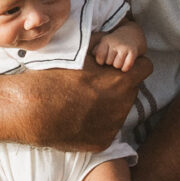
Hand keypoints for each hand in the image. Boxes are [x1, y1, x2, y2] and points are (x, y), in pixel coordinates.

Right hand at [4, 51, 152, 150]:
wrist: (34, 109)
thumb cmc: (56, 75)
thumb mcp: (83, 51)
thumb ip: (106, 44)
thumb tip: (116, 37)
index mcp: (123, 80)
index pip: (145, 67)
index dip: (133, 64)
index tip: (119, 65)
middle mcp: (123, 105)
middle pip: (131, 90)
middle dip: (119, 85)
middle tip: (96, 83)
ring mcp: (114, 126)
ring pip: (120, 110)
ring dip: (109, 104)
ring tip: (84, 100)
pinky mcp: (102, 142)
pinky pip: (107, 129)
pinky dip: (98, 124)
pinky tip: (79, 117)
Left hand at [90, 27, 139, 70]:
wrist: (133, 34)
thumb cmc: (115, 41)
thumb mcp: (105, 42)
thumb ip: (97, 49)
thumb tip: (92, 54)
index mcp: (106, 40)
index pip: (99, 57)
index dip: (101, 61)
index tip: (104, 58)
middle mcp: (115, 43)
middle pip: (108, 62)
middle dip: (111, 62)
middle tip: (114, 57)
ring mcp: (124, 47)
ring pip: (117, 65)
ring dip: (118, 65)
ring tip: (120, 59)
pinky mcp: (133, 51)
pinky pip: (126, 66)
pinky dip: (125, 68)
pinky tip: (125, 64)